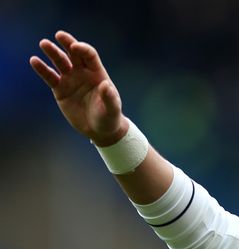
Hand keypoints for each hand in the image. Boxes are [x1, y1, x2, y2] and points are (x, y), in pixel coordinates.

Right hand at [30, 30, 128, 145]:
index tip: (75, 47)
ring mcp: (71, 80)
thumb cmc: (109, 118)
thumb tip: (105, 85)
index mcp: (98, 73)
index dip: (83, 49)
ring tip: (44, 43)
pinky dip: (42, 69)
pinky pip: (50, 77)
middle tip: (59, 35)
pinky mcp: (60, 90)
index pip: (89, 55)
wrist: (98, 130)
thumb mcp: (112, 109)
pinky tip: (34, 60)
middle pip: (74, 53)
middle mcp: (83, 73)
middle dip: (67, 43)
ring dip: (52, 52)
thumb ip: (110, 97)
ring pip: (60, 62)